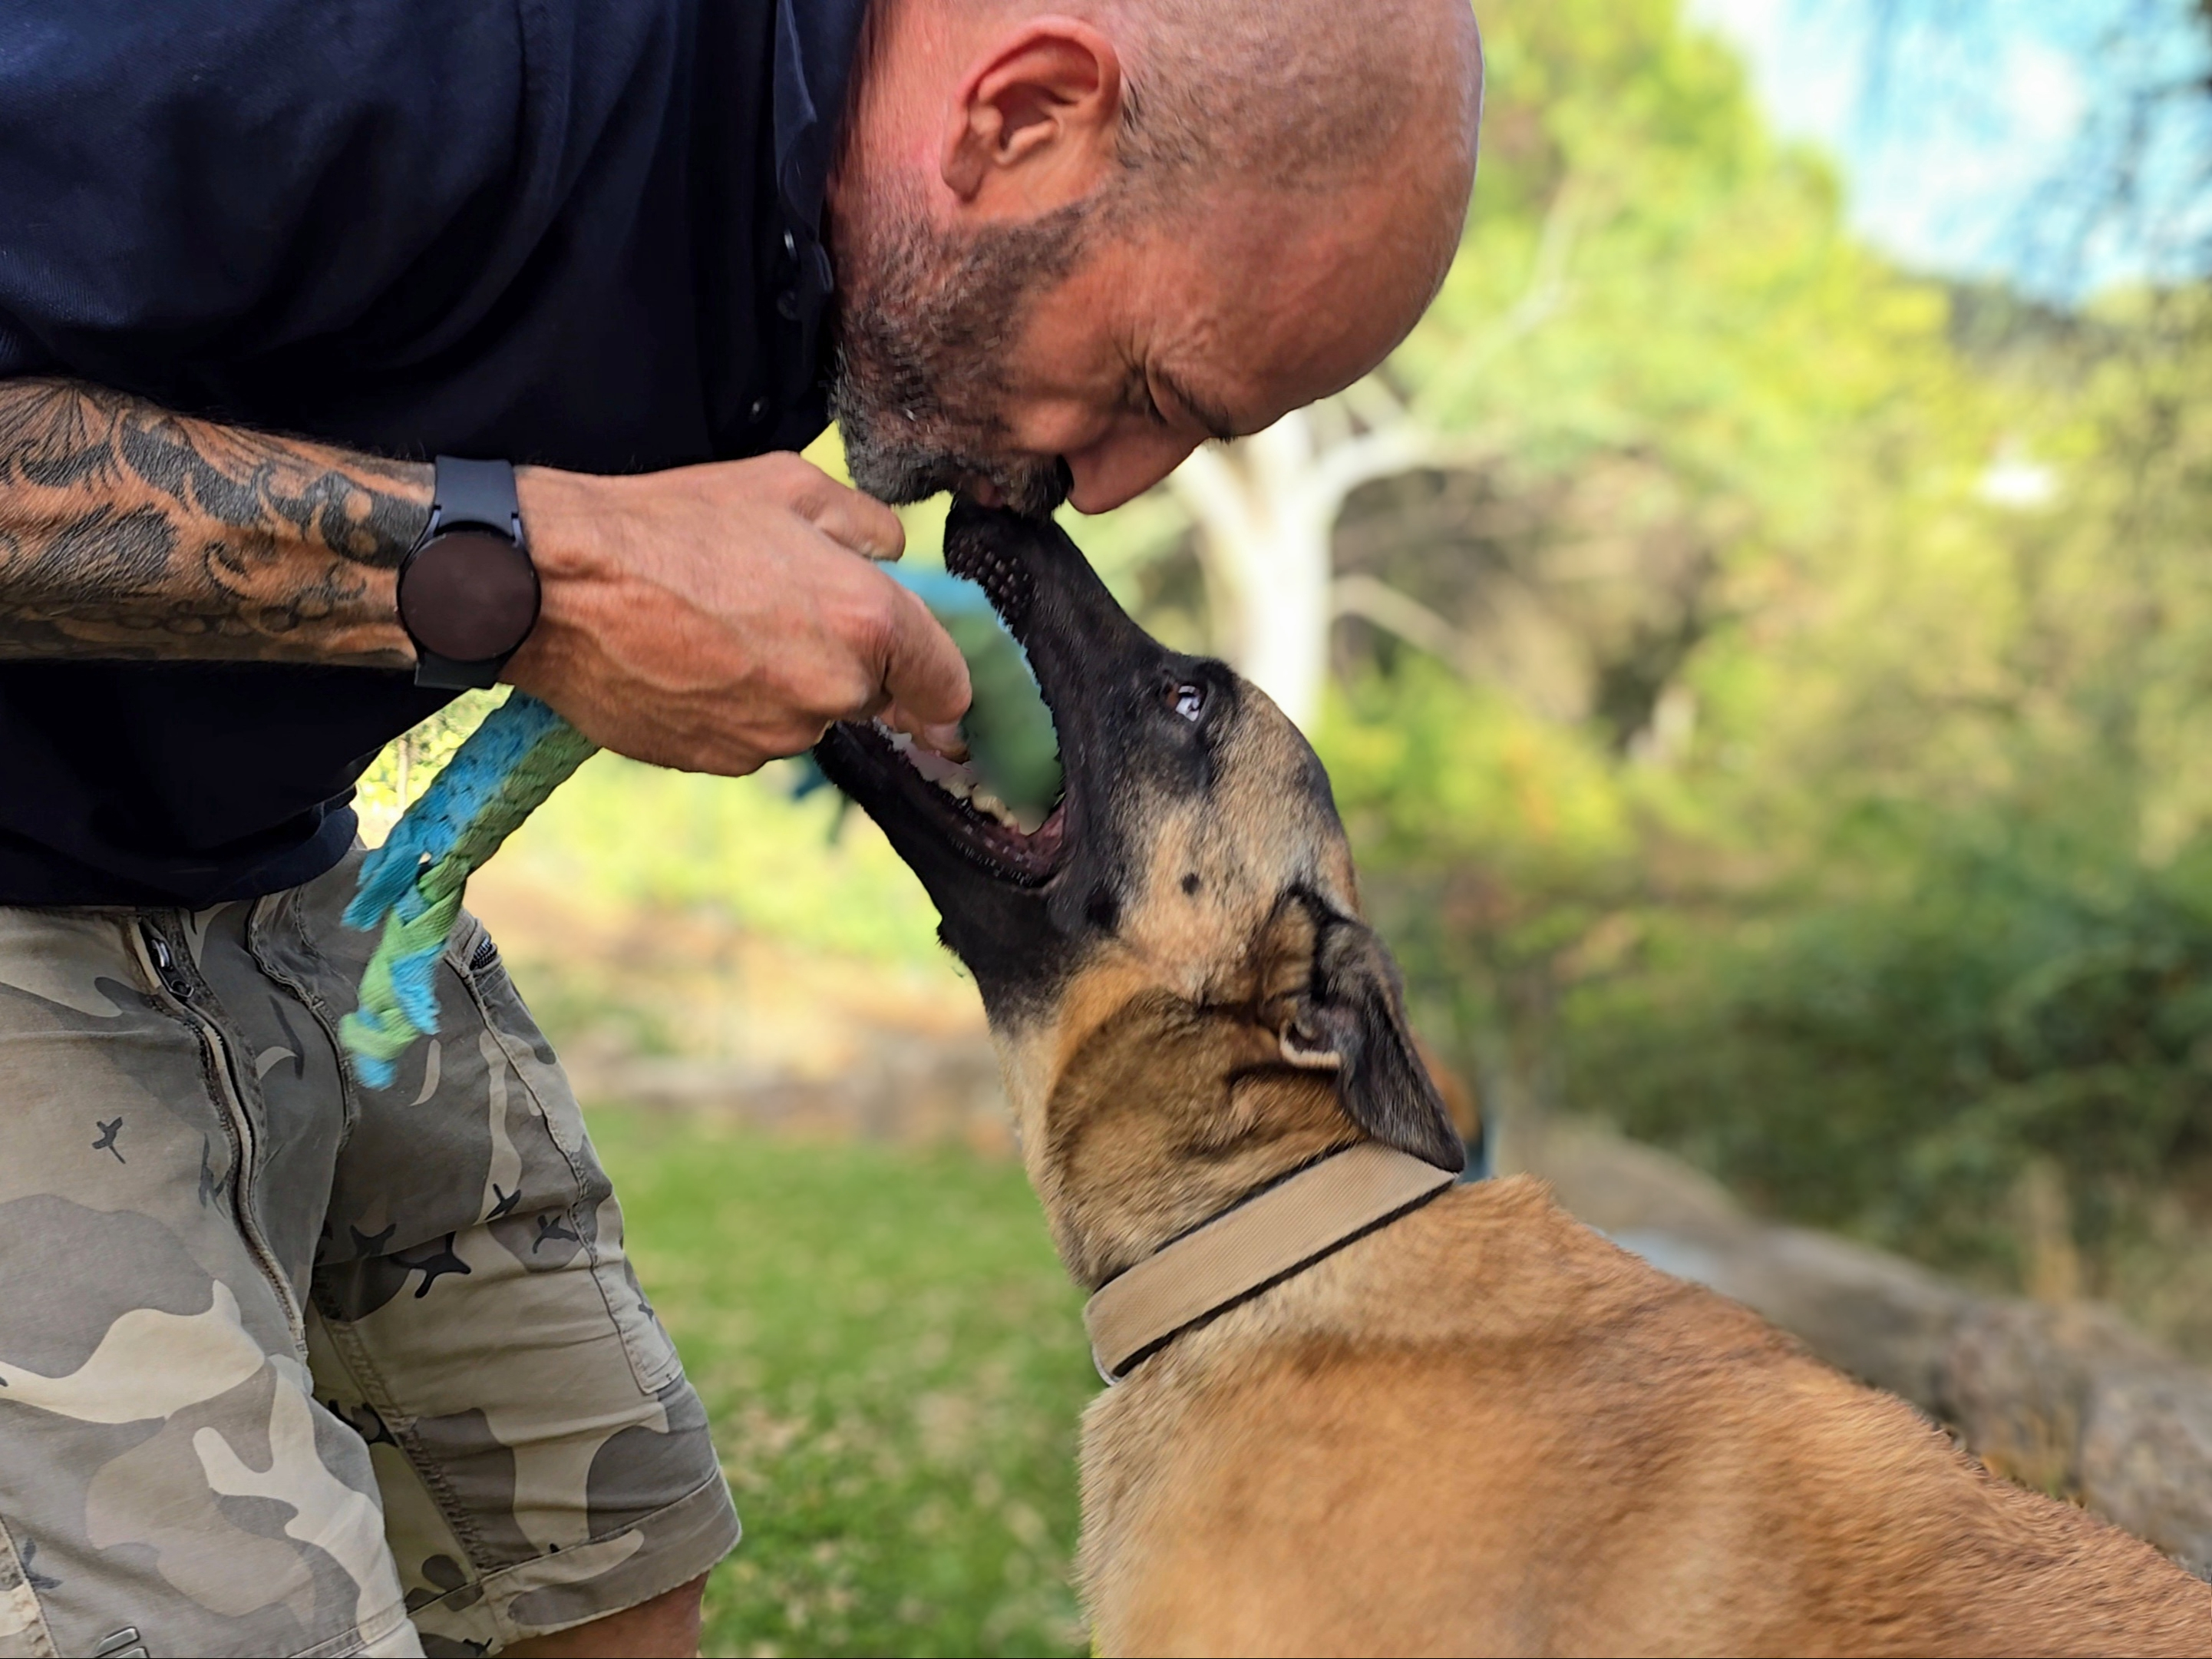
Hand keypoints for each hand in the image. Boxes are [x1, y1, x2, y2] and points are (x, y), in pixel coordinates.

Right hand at [503, 455, 970, 773]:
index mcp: (868, 622)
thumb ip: (867, 525)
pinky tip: (690, 661)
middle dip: (849, 661)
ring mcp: (777, 736)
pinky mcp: (723, 762)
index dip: (942, 679)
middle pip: (874, 696)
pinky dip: (736, 707)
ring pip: (809, 716)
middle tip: (782, 609)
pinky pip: (753, 736)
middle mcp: (833, 691)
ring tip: (720, 627)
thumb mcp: (787, 486)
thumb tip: (893, 555)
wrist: (559, 587)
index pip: (949, 684)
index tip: (933, 682)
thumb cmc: (671, 525)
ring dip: (787, 683)